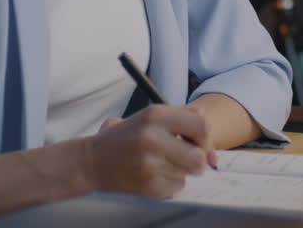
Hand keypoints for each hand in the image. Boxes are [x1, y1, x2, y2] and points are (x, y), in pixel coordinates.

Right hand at [84, 105, 212, 197]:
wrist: (90, 161)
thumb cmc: (125, 138)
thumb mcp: (150, 117)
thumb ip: (182, 120)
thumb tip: (211, 146)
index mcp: (155, 114)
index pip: (201, 125)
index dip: (205, 137)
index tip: (199, 143)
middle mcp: (152, 137)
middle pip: (199, 156)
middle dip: (198, 160)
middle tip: (187, 158)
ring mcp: (149, 163)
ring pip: (188, 173)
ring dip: (182, 171)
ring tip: (163, 164)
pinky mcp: (147, 185)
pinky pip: (176, 187)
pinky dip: (170, 183)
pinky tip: (153, 175)